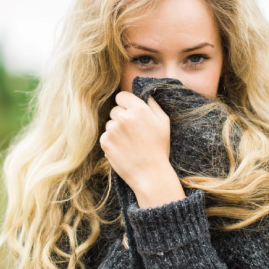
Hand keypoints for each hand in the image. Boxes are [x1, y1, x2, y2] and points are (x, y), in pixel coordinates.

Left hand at [100, 92, 184, 207]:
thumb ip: (153, 105)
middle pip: (115, 110)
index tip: (130, 112)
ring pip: (110, 124)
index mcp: (138, 109)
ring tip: (129, 143)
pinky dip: (112, 142)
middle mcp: (123, 117)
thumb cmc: (159, 148)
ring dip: (116, 130)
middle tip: (133, 132)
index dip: (126, 104)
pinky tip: (123, 150)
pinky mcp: (105, 142)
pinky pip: (105, 136)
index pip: (121, 96)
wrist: (150, 174)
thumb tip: (146, 94)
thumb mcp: (164, 123)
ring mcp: (112, 130)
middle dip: (122, 118)